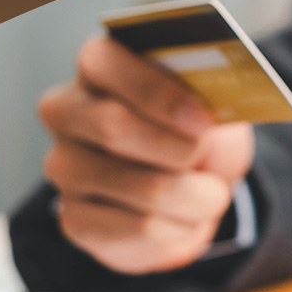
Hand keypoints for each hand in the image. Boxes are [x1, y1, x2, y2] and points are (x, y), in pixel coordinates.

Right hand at [37, 36, 254, 273]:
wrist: (189, 182)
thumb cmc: (194, 124)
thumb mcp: (207, 96)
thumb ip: (206, 88)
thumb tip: (226, 98)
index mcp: (98, 64)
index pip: (104, 62)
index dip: (157, 93)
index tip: (203, 119)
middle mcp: (67, 112)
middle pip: (114, 126)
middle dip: (178, 146)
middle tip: (207, 153)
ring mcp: (65, 166)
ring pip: (138, 187)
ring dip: (192, 195)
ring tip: (214, 192)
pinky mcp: (75, 218)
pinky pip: (138, 228)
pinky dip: (179, 226)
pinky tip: (188, 217)